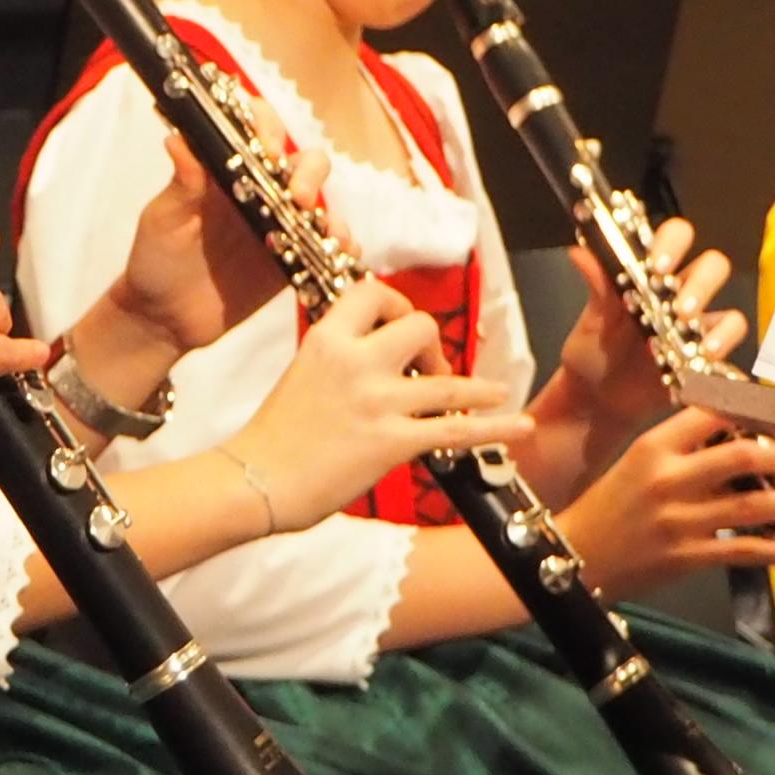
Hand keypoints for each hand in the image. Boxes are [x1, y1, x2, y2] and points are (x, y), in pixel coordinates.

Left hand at [64, 137, 323, 408]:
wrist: (165, 318)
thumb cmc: (156, 260)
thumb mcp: (163, 220)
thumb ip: (181, 183)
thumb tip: (177, 139)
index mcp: (226, 170)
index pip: (257, 128)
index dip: (268, 128)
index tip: (267, 150)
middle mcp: (259, 191)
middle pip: (303, 162)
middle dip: (310, 173)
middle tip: (299, 198)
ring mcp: (279, 226)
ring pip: (321, 205)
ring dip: (329, 214)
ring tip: (323, 233)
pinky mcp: (292, 261)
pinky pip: (328, 248)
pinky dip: (340, 248)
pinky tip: (337, 254)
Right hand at [234, 281, 528, 530]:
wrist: (256, 480)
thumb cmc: (272, 435)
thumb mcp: (300, 373)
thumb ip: (337, 359)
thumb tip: (371, 360)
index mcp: (327, 339)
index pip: (374, 294)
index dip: (397, 305)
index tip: (400, 325)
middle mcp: (357, 361)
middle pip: (419, 326)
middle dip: (433, 344)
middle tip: (429, 369)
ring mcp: (379, 401)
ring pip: (448, 380)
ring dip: (478, 388)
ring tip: (496, 392)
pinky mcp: (393, 441)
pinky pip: (456, 429)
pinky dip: (495, 426)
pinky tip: (518, 424)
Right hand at [551, 409, 774, 599]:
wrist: (573, 554)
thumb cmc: (606, 506)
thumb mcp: (634, 463)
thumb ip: (679, 450)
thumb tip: (732, 440)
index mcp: (653, 447)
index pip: (710, 414)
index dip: (747, 411)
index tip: (769, 415)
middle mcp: (670, 479)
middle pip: (742, 455)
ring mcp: (682, 520)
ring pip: (754, 504)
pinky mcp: (690, 555)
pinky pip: (748, 550)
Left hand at [565, 213, 743, 421]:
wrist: (596, 398)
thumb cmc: (594, 350)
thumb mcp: (592, 320)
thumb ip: (596, 287)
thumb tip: (580, 252)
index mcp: (651, 275)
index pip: (675, 239)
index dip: (673, 243)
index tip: (659, 265)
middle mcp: (680, 295)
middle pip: (713, 267)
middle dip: (702, 282)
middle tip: (678, 306)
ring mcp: (697, 327)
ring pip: (728, 306)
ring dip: (715, 322)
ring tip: (687, 328)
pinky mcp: (706, 356)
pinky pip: (728, 348)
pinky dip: (722, 345)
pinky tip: (703, 354)